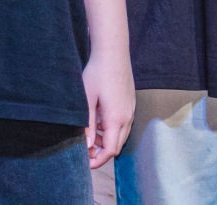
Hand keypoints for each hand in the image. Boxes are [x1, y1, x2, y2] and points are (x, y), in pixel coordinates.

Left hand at [81, 49, 134, 167]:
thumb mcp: (87, 101)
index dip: (98, 161)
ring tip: (90, 135)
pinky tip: (99, 121)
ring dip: (107, 141)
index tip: (85, 163)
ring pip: (121, 135)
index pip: (111, 151)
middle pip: (117, 146)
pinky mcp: (130, 102)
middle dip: (101, 153)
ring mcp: (131, 109)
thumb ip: (88, 126)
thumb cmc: (97, 74)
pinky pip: (123, 123)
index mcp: (116, 118)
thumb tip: (87, 147)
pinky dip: (112, 129)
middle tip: (84, 151)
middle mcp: (127, 116)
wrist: (113, 52)